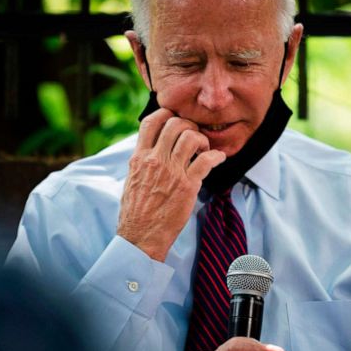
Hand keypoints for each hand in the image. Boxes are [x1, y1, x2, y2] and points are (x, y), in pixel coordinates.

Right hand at [117, 108, 225, 261]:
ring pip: (191, 137)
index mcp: (139, 157)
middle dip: (188, 125)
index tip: (175, 121)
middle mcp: (155, 160)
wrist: (140, 236)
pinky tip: (218, 158)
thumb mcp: (132, 179)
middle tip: (193, 136)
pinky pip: (207, 161)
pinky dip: (216, 156)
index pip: (151, 122)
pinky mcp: (187, 185)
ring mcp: (172, 172)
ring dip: (202, 139)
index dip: (166, 114)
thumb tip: (151, 148)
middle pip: (174, 124)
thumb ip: (142, 161)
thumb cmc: (136, 211)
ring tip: (204, 149)